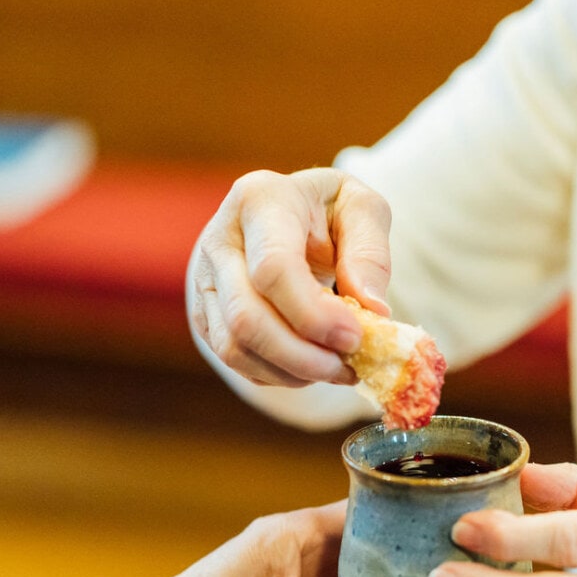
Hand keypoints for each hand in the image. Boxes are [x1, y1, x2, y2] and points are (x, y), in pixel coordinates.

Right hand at [189, 167, 394, 387]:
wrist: (286, 214)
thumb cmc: (328, 211)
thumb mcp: (362, 210)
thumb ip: (370, 255)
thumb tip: (372, 313)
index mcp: (260, 201)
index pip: (273, 268)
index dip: (313, 314)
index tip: (355, 337)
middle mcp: (220, 240)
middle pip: (246, 317)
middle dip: (302, 355)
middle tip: (349, 365)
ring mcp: (205, 280)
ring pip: (234, 346)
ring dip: (291, 372)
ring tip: (335, 369)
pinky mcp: (204, 314)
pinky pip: (233, 359)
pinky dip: (277, 374)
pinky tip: (311, 368)